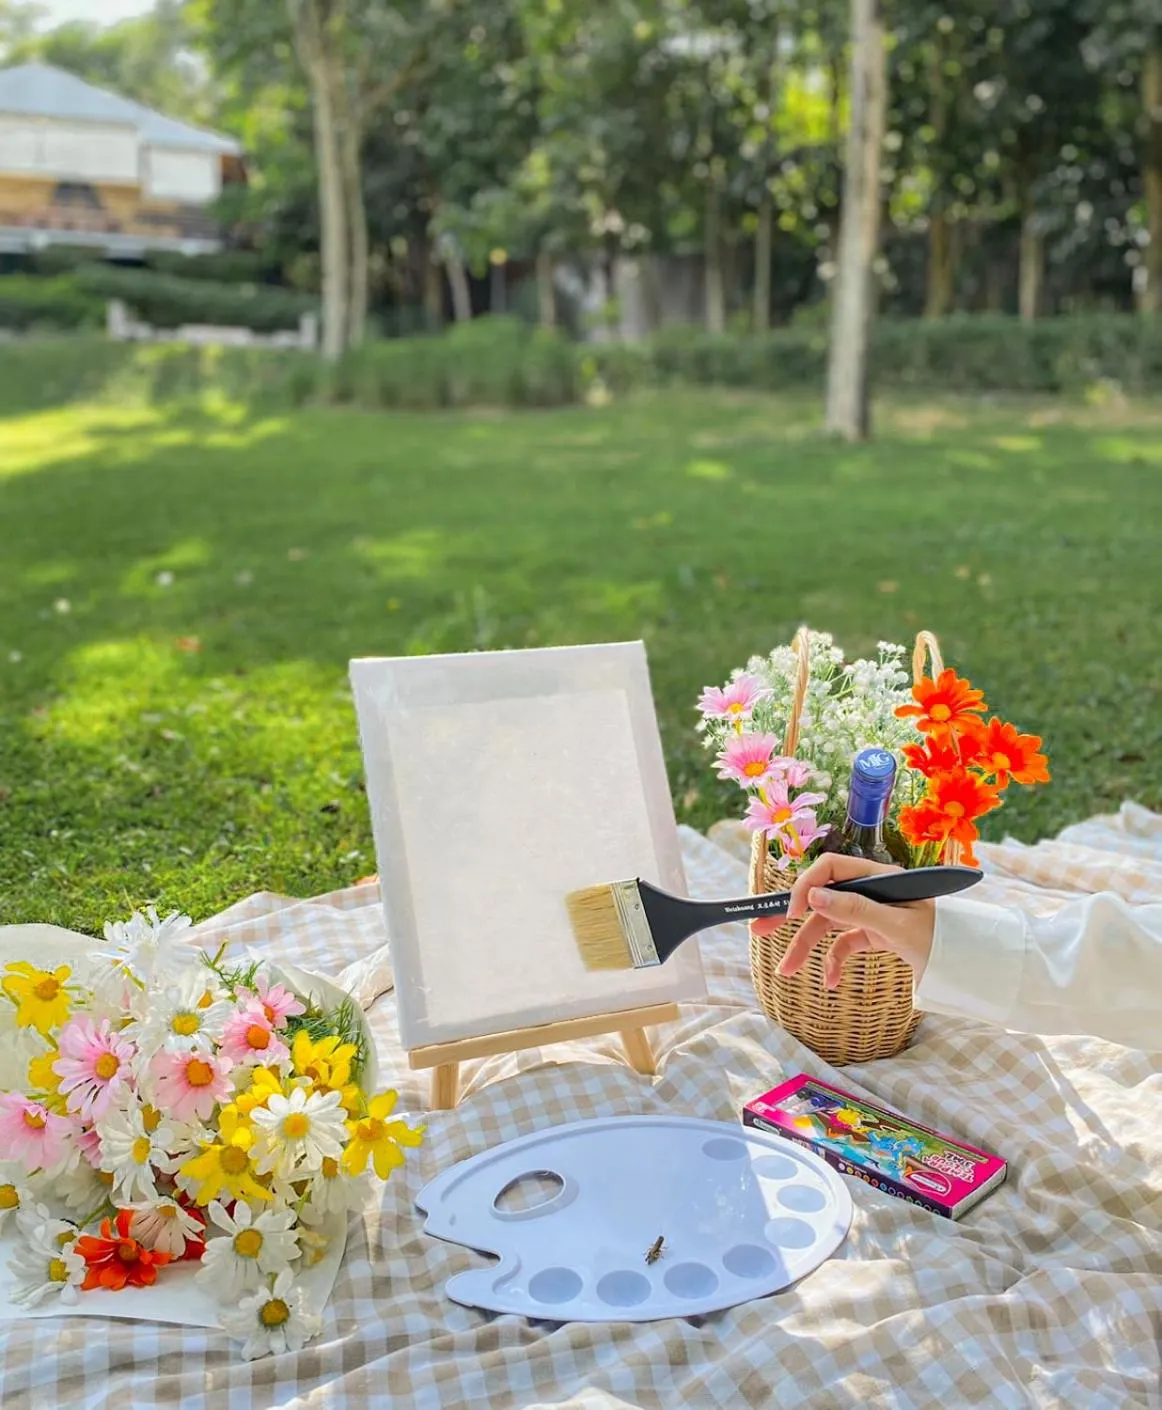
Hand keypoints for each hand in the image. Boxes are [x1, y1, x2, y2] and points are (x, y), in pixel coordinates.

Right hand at [750, 854, 935, 988]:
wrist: (963, 966)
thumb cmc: (939, 940)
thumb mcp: (896, 926)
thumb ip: (854, 909)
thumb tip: (813, 895)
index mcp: (879, 876)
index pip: (831, 868)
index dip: (807, 886)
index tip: (791, 914)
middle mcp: (870, 890)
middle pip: (821, 896)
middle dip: (790, 915)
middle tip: (758, 927)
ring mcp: (870, 912)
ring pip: (827, 924)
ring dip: (805, 947)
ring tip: (786, 970)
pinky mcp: (872, 933)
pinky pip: (842, 942)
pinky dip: (833, 961)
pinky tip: (830, 981)